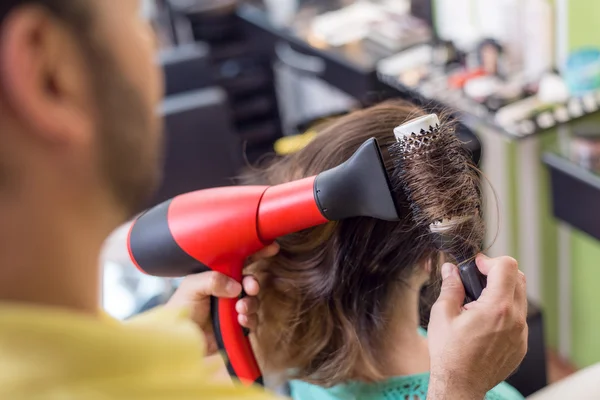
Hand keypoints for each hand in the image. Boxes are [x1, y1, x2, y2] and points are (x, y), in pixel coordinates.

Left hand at [164, 243, 278, 354]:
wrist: (178, 339)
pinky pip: (252, 320)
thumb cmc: (180, 308)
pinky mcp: (236, 325)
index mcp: (217, 275)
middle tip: (251, 288)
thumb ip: (212, 280)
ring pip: (253, 301)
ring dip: (250, 304)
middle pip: (249, 282)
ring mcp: (232, 308)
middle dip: (253, 284)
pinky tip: (241, 320)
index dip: (256, 253)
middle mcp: (227, 290)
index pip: (239, 260)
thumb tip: (236, 286)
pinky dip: (249, 319)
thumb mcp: (192, 287)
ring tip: (240, 309)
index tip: (271, 248)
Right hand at [427, 254, 527, 399]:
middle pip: (519, 278)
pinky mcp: (521, 345)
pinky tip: (485, 322)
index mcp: (497, 308)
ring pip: (520, 299)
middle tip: (477, 281)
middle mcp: (515, 319)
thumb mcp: (442, 314)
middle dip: (497, 273)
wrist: (460, 385)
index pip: (507, 267)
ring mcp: (521, 334)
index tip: (475, 267)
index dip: (489, 261)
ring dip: (502, 292)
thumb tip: (450, 270)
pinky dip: (504, 311)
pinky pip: (518, 318)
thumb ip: (450, 287)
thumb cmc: (449, 354)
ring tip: (479, 303)